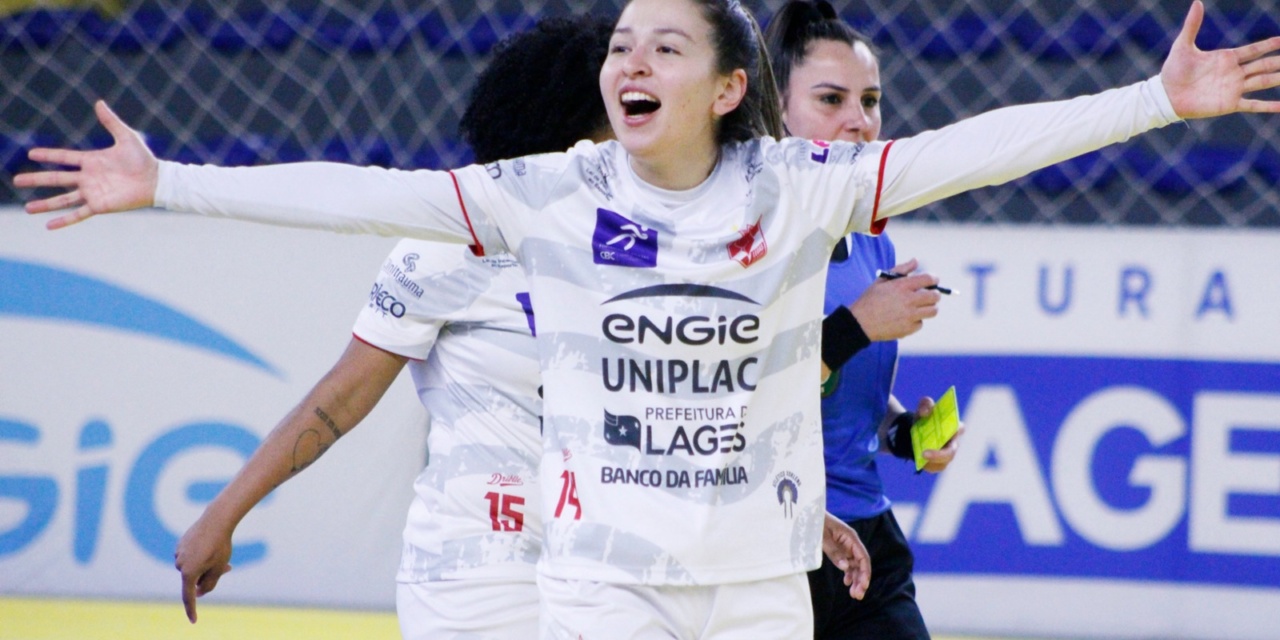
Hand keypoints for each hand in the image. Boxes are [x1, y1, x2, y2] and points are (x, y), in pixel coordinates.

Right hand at [14, 100, 158, 229]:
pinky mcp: (100, 206)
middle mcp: (88, 178)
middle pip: (56, 179)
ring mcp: (93, 193)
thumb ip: (111, 122)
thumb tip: (99, 102)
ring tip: (27, 208)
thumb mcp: (126, 137)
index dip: (48, 155)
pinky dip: (64, 220)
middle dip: (36, 180)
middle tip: (16, 180)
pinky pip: (78, 214)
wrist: (158, 180)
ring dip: (45, 204)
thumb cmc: (144, 159)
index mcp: (92, 161)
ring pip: (63, 199)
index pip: (64, 157)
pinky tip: (49, 226)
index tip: (30, 153)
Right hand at [174, 513, 234, 622]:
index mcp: (188, 573)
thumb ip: (209, 584)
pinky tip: (208, 544)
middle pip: (194, 579)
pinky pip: (190, 556)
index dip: (192, 609)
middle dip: (208, 576)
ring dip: (204, 565)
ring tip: (218, 552)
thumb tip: (199, 593)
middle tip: (228, 567)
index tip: (194, 620)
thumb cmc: (220, 546)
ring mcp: (178, 553)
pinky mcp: (180, 544)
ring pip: (192, 567)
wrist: (216, 520)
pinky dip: (199, 555)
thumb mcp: (219, 568)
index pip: (189, 596)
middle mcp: (179, 564)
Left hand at [821, 513, 870, 599]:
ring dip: (856, 579)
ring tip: (854, 594)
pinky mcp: (839, 549)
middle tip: (858, 596)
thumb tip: (846, 568)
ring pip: (855, 565)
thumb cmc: (815, 522)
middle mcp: (850, 542)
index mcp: (850, 537)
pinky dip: (848, 573)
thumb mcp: (822, 537)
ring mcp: (845, 546)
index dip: (865, 572)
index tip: (864, 586)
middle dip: (861, 580)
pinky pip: (847, 563)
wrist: (807, 512)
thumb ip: (834, 552)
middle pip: (860, 563)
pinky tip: (847, 583)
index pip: (863, 557)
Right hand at [849, 258, 940, 341]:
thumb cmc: (870, 300)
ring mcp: (910, 316)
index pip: (927, 279)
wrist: (860, 323)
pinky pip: (921, 324)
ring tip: (921, 308)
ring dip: (929, 308)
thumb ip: (900, 270)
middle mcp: (908, 300)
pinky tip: (907, 319)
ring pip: (932, 311)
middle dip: (935, 294)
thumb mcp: (881, 280)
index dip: (934, 279)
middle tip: (930, 296)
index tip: (934, 281)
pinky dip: (916, 321)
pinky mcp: (908, 329)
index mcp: (902, 286)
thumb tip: (915, 261)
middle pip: (934, 296)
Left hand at [913, 396, 964, 473]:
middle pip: (951, 451)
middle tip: (924, 453)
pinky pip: (935, 468)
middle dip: (939, 454)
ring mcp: (947, 455)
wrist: (912, 434)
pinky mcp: (939, 464)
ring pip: (943, 462)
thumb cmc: (923, 420)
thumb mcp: (922, 408)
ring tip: (919, 457)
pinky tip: (919, 461)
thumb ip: (925, 404)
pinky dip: (927, 465)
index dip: (955, 429)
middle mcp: (953, 442)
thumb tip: (926, 411)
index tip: (946, 430)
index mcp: (953, 427)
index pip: (960, 428)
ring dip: (931, 461)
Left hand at [1160, 0, 1279, 118]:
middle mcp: (1234, 72)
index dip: (1270, 44)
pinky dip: (1268, 106)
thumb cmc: (1173, 71)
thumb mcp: (1183, 46)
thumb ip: (1192, 25)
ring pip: (1263, 82)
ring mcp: (1234, 88)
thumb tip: (1197, 2)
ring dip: (1278, 79)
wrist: (1166, 95)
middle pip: (1263, 65)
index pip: (1254, 50)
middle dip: (1278, 62)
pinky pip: (1253, 104)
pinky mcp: (1230, 104)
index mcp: (1227, 58)